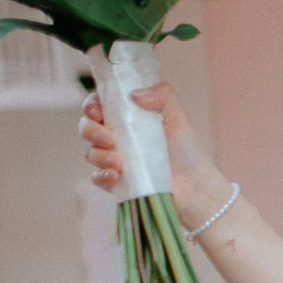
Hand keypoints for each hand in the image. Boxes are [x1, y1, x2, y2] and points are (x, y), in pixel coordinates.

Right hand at [80, 82, 226, 219]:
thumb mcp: (178, 117)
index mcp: (127, 118)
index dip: (91, 105)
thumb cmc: (187, 151)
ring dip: (100, 155)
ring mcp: (114, 160)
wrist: (195, 187)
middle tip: (107, 138)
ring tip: (120, 162)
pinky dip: (102, 176)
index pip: (98, 105)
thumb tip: (134, 94)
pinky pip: (96, 178)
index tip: (98, 109)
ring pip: (90, 153)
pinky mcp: (116, 183)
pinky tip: (116, 176)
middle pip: (86, 127)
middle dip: (90, 130)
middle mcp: (117, 138)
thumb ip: (163, 94)